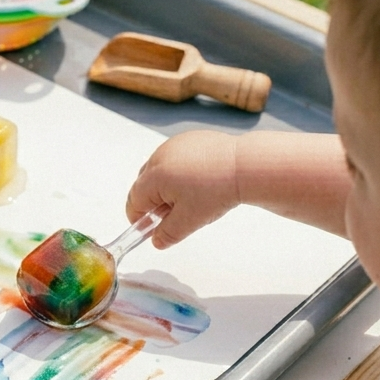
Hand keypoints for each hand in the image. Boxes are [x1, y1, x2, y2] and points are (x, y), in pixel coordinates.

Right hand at [126, 130, 239, 248]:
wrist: (245, 165)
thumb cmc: (218, 189)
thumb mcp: (189, 221)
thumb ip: (167, 234)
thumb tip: (157, 240)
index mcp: (153, 177)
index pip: (134, 202)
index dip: (140, 218)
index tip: (150, 228)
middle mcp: (159, 157)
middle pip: (144, 185)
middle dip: (154, 202)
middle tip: (174, 214)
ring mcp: (173, 145)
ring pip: (159, 171)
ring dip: (166, 185)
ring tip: (191, 197)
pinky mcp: (189, 139)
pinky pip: (174, 158)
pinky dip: (180, 170)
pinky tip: (199, 180)